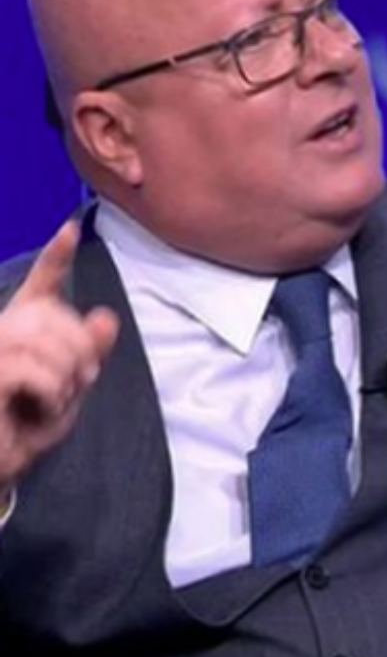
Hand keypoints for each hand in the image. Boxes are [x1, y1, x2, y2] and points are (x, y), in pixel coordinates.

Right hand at [0, 221, 118, 499]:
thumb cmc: (26, 429)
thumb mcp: (69, 389)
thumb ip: (87, 354)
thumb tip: (106, 318)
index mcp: (21, 329)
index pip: (41, 286)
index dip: (56, 257)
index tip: (72, 228)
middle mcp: (0, 331)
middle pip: (56, 317)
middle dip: (81, 352)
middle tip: (79, 385)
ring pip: (44, 341)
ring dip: (66, 375)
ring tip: (56, 399)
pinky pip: (30, 367)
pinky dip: (48, 390)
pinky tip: (39, 406)